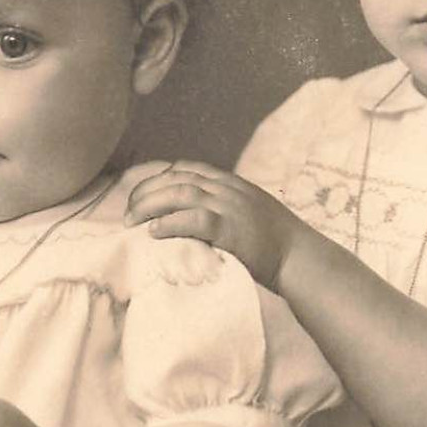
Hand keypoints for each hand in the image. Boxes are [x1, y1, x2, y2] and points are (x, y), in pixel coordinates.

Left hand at [124, 160, 309, 289]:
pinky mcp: (231, 230)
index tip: (141, 194)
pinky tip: (154, 231)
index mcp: (230, 183)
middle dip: (146, 191)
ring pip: (180, 193)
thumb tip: (190, 213)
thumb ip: (223, 205)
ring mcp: (230, 207)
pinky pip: (196, 219)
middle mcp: (227, 189)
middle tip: (127, 212)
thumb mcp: (248, 211)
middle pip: (176, 178)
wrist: (299, 259)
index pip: (187, 168)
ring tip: (131, 220)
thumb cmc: (273, 242)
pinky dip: (171, 222)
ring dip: (150, 205)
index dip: (158, 178)